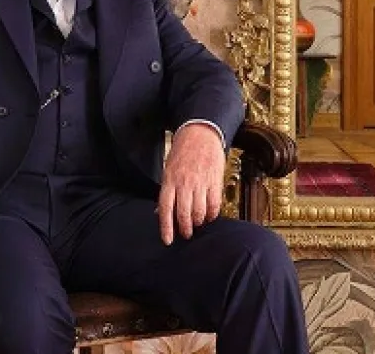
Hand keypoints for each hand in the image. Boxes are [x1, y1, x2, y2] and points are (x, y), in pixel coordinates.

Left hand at [158, 123, 224, 244]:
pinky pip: (214, 204)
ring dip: (198, 222)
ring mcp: (200, 182)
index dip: (166, 227)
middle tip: (186, 234)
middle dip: (185, 228)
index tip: (167, 240)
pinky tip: (209, 215)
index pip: (165, 209)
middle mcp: (184, 183)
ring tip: (197, 223)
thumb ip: (166, 192)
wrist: (200, 133)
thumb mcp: (168, 170)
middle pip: (183, 213)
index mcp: (169, 181)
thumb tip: (160, 213)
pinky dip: (212, 214)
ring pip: (199, 211)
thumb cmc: (182, 152)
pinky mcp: (214, 181)